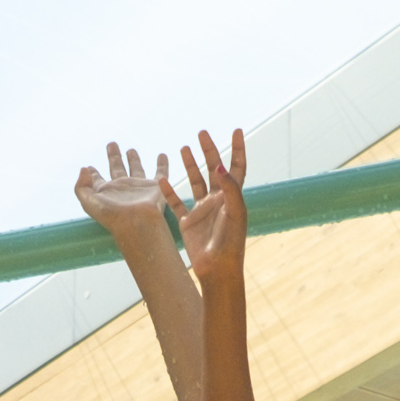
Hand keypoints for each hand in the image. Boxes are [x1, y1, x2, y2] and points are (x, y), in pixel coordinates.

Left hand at [74, 142, 170, 241]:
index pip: (98, 180)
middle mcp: (122, 188)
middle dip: (114, 157)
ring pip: (136, 169)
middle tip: (112, 144)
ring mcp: (139, 187)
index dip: (92, 174)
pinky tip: (162, 155)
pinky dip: (162, 165)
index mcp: (106, 192)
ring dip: (133, 159)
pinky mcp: (155, 187)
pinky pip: (161, 173)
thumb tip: (83, 169)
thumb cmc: (111, 215)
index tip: (89, 167)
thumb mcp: (88, 201)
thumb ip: (81, 186)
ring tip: (131, 149)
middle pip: (117, 169)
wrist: (136, 222)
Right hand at [167, 128, 247, 290]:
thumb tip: (220, 166)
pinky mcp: (188, 223)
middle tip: (202, 133)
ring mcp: (202, 211)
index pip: (236, 168)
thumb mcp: (235, 213)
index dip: (237, 149)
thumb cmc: (230, 243)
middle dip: (209, 151)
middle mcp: (218, 201)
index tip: (236, 130)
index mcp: (232, 197)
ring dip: (190, 165)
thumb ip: (230, 189)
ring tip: (183, 148)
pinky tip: (161, 179)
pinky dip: (168, 192)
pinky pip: (176, 203)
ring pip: (195, 182)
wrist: (217, 269)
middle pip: (214, 169)